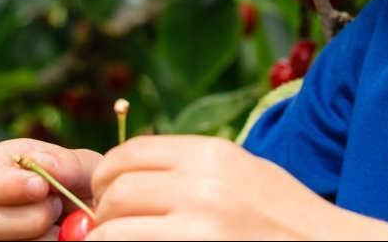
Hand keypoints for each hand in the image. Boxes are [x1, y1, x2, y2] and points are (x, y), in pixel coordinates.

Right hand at [0, 138, 101, 240]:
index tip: (40, 187)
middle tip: (56, 209)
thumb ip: (67, 163)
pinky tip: (56, 239)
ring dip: (38, 238)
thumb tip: (40, 163)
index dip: (2, 183)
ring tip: (59, 226)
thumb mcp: (85, 167)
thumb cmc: (84, 186)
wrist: (94, 217)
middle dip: (25, 217)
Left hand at [87, 135, 351, 239]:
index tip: (107, 194)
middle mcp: (201, 185)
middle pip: (116, 191)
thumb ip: (191, 168)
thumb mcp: (242, 172)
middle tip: (113, 227)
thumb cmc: (284, 214)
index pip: (130, 153)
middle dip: (104, 213)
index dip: (108, 175)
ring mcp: (196, 228)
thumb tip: (129, 175)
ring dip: (110, 238)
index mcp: (213, 154)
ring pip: (112, 231)